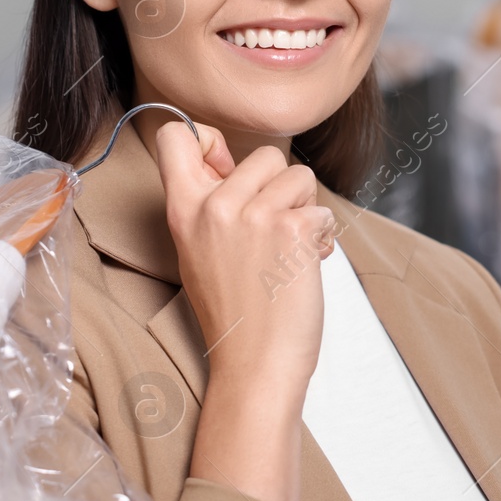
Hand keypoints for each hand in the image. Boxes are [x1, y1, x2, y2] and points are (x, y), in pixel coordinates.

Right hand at [154, 120, 335, 500]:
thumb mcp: (201, 250)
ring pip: (300, 176)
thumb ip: (211, 201)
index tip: (222, 164)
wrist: (255, 365)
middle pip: (265, 154)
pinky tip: (306, 266)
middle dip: (281, 188)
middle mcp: (214, 206)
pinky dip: (324, 238)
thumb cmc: (235, 313)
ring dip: (306, 211)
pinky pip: (323, 211)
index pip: (176, 136)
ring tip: (289, 251)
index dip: (206, 138)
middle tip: (272, 234)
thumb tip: (221, 151)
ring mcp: (253, 216)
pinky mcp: (290, 230)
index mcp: (184, 209)